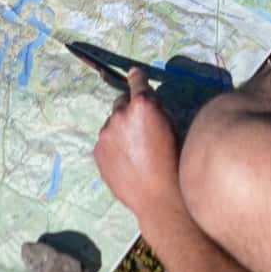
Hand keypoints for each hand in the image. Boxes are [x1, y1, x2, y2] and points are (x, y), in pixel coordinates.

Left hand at [93, 71, 182, 221]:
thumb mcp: (173, 127)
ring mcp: (105, 133)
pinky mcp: (97, 150)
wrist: (157, 195)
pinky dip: (113, 146)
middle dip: (129, 109)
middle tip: (140, 128)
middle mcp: (120, 114)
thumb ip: (157, 109)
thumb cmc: (172, 161)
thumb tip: (147, 100)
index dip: (137, 78)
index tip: (135, 75)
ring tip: (134, 150)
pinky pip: (105, 141)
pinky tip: (126, 161)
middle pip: (121, 102)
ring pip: (112, 123)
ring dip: (120, 129)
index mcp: (142, 105)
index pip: (136, 79)